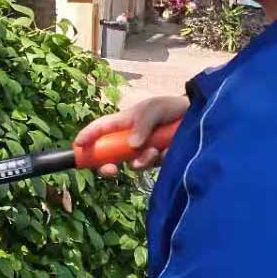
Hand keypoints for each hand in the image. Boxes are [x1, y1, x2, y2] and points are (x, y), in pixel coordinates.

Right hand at [75, 95, 189, 177]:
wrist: (199, 117)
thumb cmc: (172, 107)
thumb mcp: (156, 108)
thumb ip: (143, 124)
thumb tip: (132, 146)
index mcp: (125, 121)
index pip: (101, 128)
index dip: (87, 136)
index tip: (77, 147)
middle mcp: (131, 137)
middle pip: (110, 154)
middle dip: (107, 164)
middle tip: (110, 170)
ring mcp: (143, 150)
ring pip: (132, 163)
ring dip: (141, 161)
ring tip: (156, 152)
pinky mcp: (157, 160)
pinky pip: (151, 166)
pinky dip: (157, 162)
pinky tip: (168, 151)